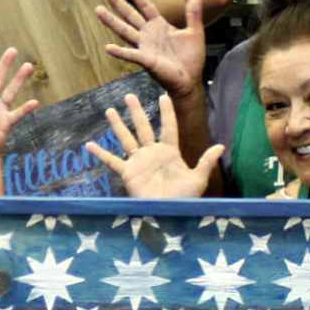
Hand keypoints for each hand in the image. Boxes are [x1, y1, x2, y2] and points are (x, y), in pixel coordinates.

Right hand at [86, 92, 222, 198]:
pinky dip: (100, 154)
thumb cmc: (184, 198)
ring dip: (118, 125)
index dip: (166, 112)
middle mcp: (152, 153)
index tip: (163, 96)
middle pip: (143, 127)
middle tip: (129, 95)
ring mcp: (138, 162)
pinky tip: (89, 145)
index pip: (168, 127)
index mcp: (169, 152)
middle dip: (136, 112)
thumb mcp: (198, 179)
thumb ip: (206, 162)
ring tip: (110, 110)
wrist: (167, 213)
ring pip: (126, 138)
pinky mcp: (128, 173)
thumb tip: (221, 146)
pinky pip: (112, 161)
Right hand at [96, 0, 204, 100]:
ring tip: (98, 10)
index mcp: (159, 26)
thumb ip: (193, 14)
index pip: (145, 6)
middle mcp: (148, 34)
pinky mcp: (146, 60)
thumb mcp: (195, 32)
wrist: (190, 80)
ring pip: (124, 31)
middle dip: (118, 2)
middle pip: (130, 15)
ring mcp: (145, 47)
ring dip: (111, 21)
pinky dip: (120, 52)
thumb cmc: (191, 58)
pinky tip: (108, 48)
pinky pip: (131, 55)